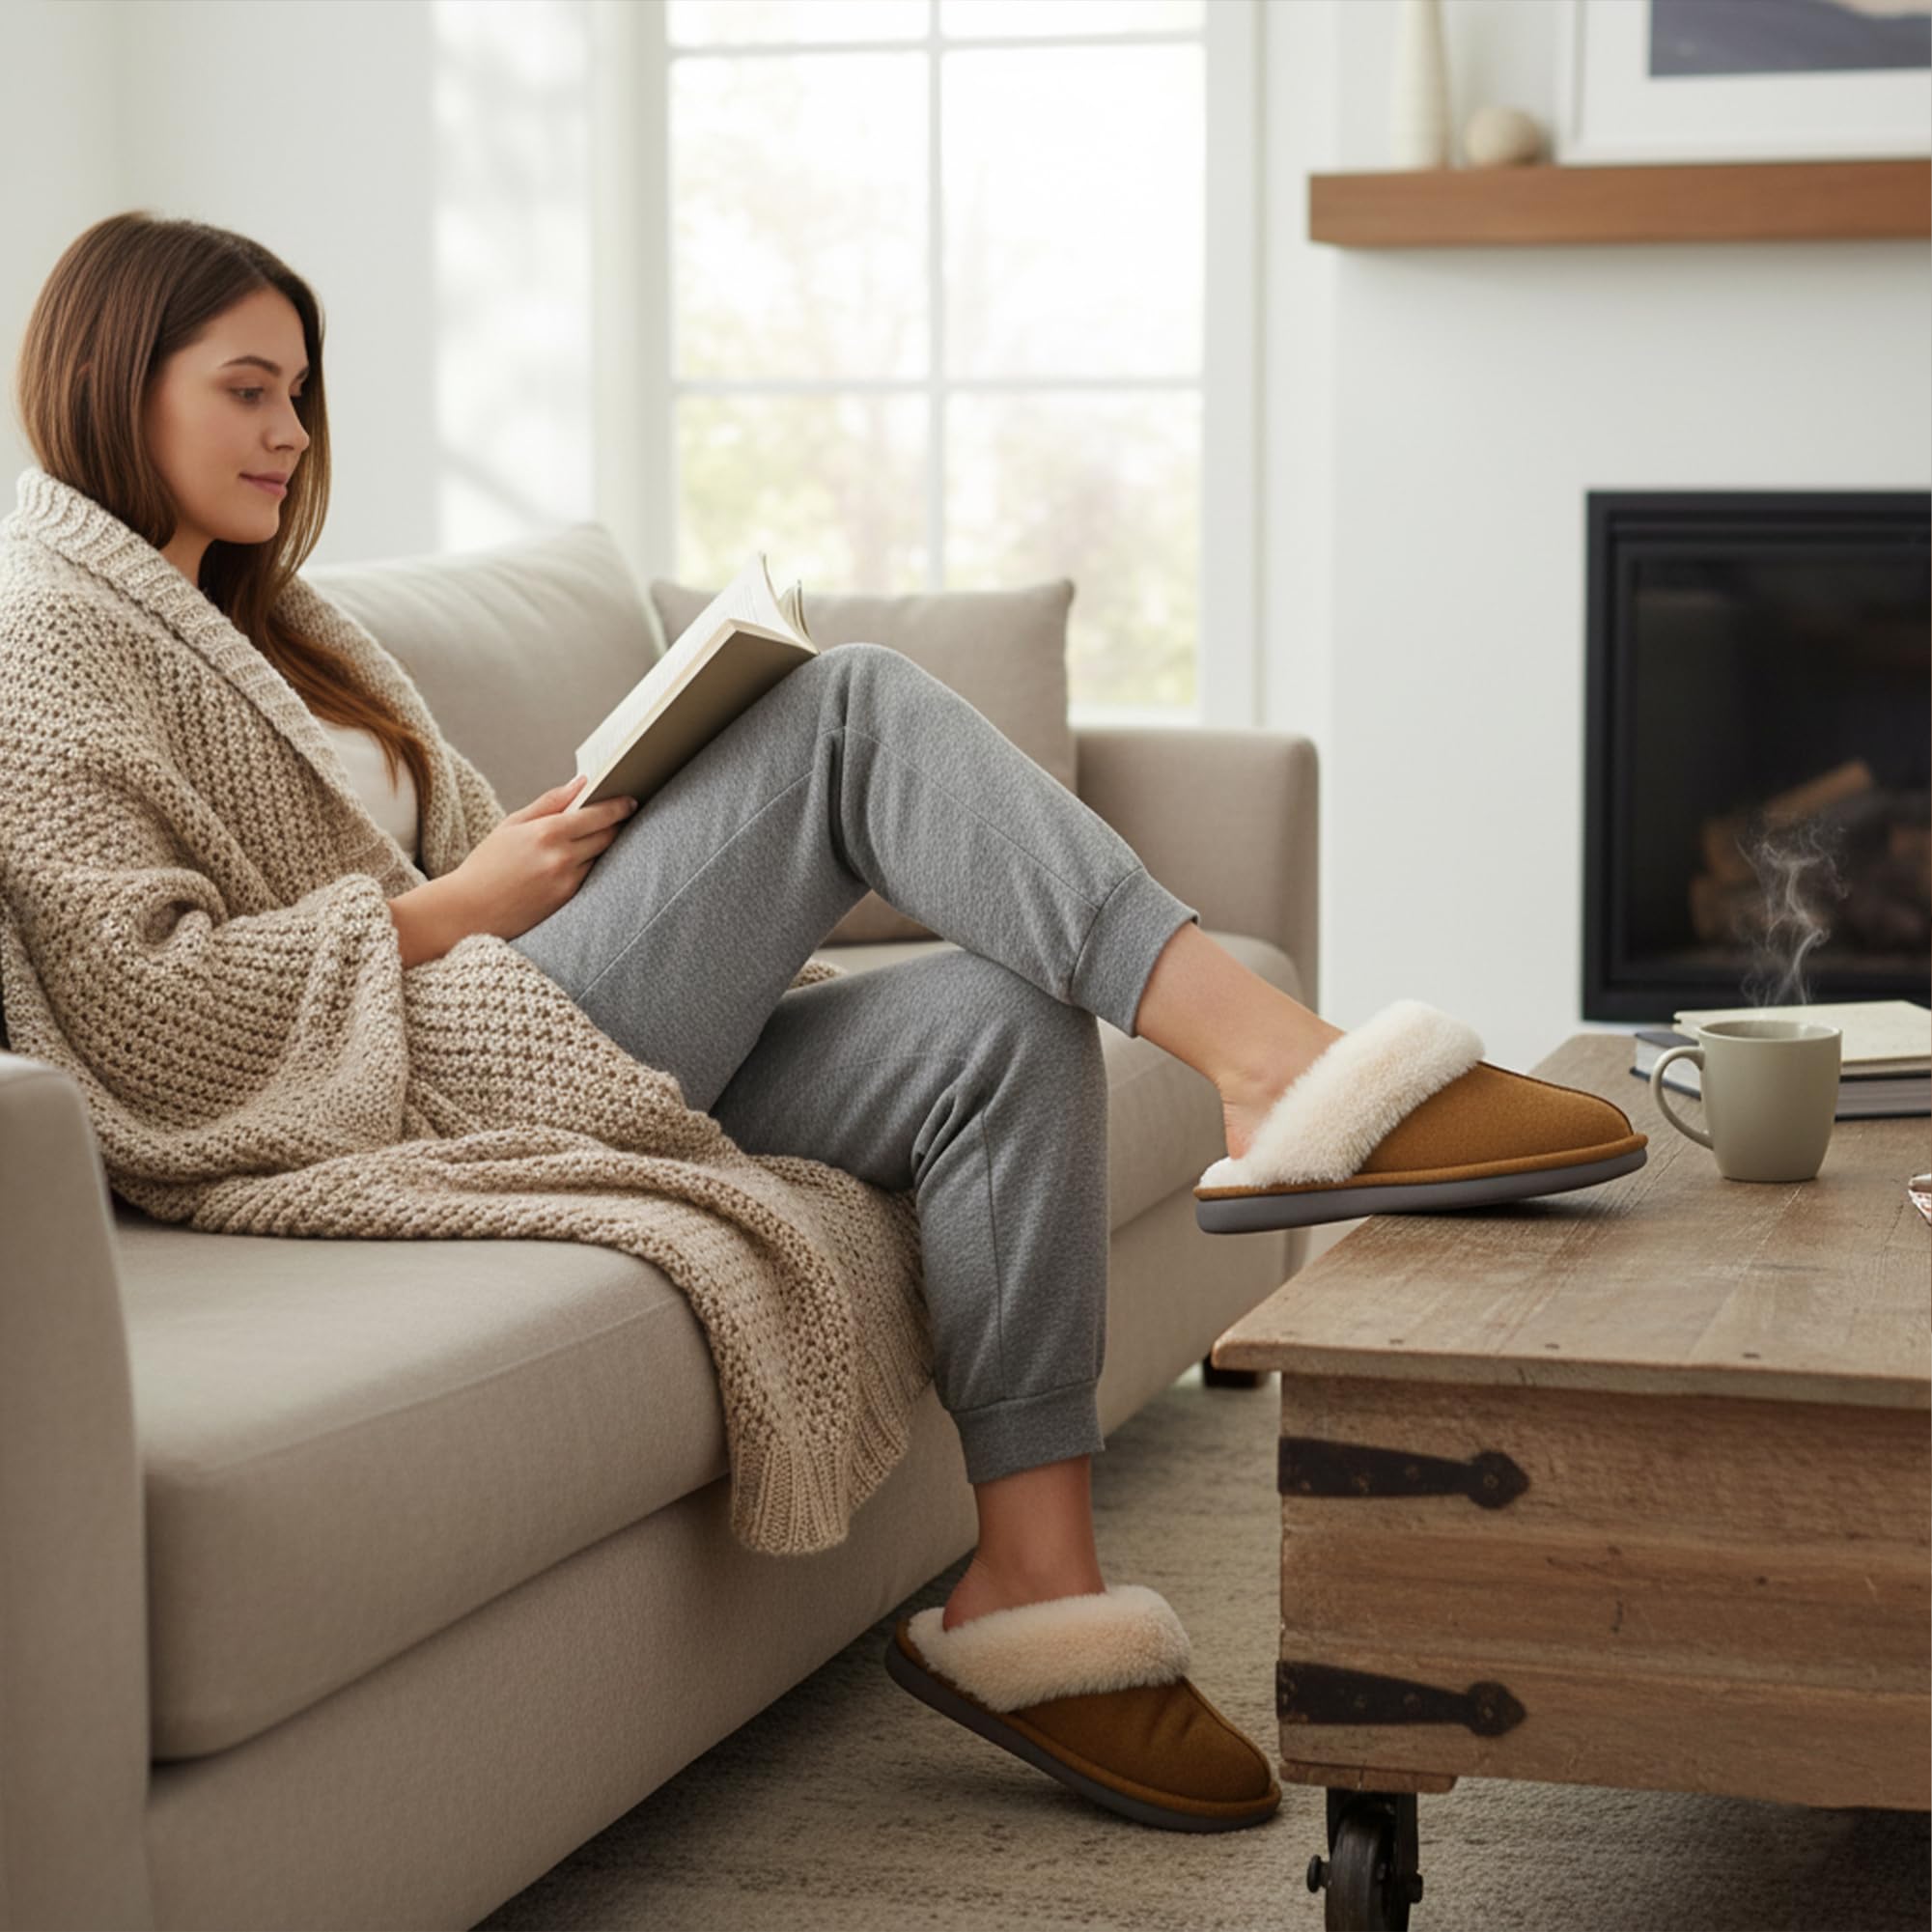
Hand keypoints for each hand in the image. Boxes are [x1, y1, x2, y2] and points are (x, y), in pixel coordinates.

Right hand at [445, 775, 638, 941]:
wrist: (469, 911)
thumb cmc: (488, 863)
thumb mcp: (512, 824)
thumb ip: (550, 802)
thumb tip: (581, 783)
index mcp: (547, 832)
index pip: (597, 814)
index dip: (618, 806)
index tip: (631, 800)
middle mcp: (562, 858)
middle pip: (607, 836)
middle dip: (617, 824)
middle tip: (625, 815)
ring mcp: (567, 882)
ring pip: (601, 858)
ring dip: (605, 846)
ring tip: (604, 835)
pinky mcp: (568, 902)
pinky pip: (590, 877)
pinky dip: (591, 865)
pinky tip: (584, 860)